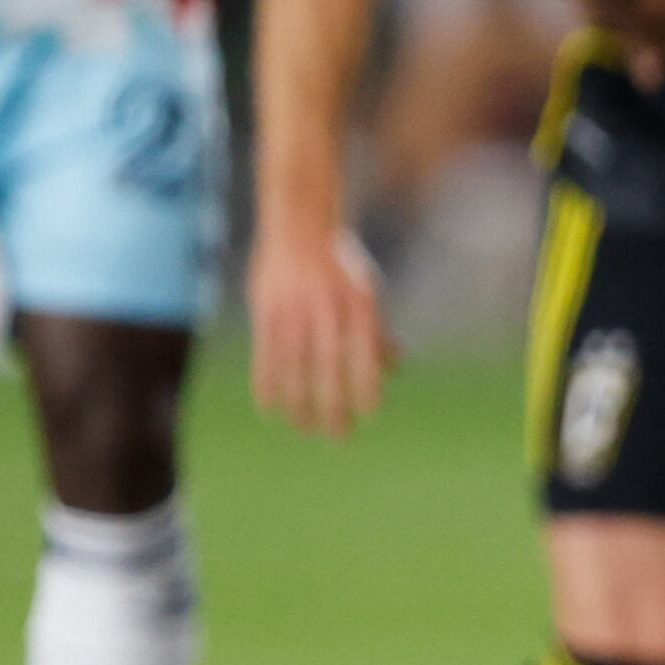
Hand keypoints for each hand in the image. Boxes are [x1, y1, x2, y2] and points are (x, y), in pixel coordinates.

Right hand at [247, 222, 392, 438]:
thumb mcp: (367, 291)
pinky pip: (266, 355)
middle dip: (333, 405)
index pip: (364, 355)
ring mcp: (294, 311)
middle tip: (338, 436)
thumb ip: (378, 331)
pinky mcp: (266, 312)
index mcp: (357, 305)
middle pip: (329, 368)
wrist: (299, 227)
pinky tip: (271, 408)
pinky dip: (267, 384)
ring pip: (295, 367)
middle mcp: (327, 310)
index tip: (369, 413)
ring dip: (299, 403)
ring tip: (303, 428)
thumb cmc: (340, 265)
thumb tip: (398, 368)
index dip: (366, 385)